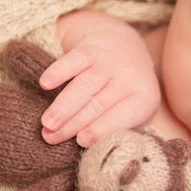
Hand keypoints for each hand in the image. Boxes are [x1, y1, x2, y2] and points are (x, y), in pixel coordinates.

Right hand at [38, 23, 159, 147]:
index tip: (82, 141)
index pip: (124, 115)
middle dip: (73, 123)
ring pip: (85, 85)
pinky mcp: (91, 48)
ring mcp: (110, 61)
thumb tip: (89, 147)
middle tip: (51, 138)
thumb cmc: (125, 89)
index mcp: (144, 97)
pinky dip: (59, 71)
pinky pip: (74, 60)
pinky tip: (45, 83)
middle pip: (99, 104)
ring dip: (63, 105)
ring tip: (47, 123)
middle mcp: (130, 77)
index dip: (103, 128)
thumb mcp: (132, 108)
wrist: (124, 43)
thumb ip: (118, 127)